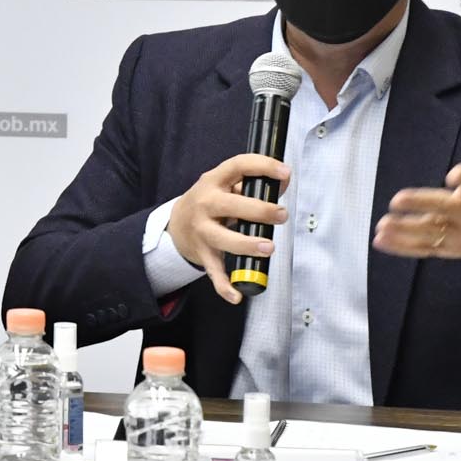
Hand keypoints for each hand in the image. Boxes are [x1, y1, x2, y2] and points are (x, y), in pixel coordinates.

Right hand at [165, 153, 290, 305]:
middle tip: (280, 215)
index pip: (238, 166)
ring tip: (268, 248)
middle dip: (259, 210)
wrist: (176, 224)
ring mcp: (202, 230)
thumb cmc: (210, 202)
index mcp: (213, 181)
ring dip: (246, 244)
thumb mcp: (225, 185)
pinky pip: (214, 271)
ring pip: (223, 239)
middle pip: (230, 205)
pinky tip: (236, 294)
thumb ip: (251, 184)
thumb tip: (282, 184)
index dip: (262, 166)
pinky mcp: (203, 253)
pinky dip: (224, 285)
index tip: (284, 172)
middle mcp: (205, 204)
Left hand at [375, 94, 460, 258]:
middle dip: (424, 205)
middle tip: (397, 199)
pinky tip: (380, 240)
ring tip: (382, 225)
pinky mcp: (448, 248)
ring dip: (406, 230)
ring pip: (432, 234)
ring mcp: (460, 234)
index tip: (453, 173)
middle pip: (448, 210)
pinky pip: (424, 249)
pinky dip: (402, 248)